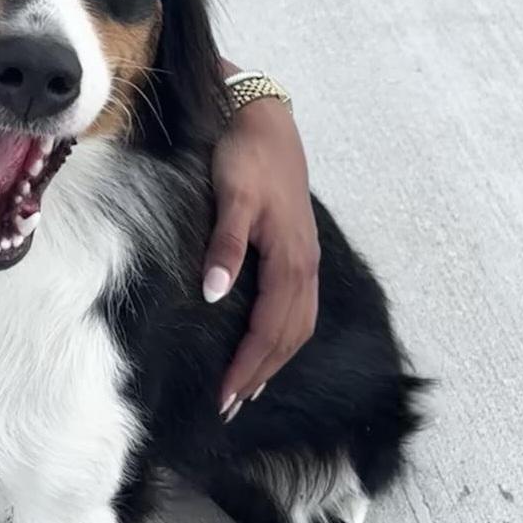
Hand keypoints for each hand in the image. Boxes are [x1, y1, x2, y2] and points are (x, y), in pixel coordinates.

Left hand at [203, 84, 319, 419]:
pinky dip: (284, 336)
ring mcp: (307, 258)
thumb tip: (215, 294)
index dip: (248, 366)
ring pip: (298, 325)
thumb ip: (226, 246)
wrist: (262, 116)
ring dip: (274, 361)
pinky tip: (265, 345)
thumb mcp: (231, 197)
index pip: (271, 329)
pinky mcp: (300, 250)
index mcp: (290, 259)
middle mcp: (305, 265)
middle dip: (260, 374)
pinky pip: (299, 308)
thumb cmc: (243, 154)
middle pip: (288, 336)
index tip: (224, 396)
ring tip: (248, 389)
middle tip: (230, 407)